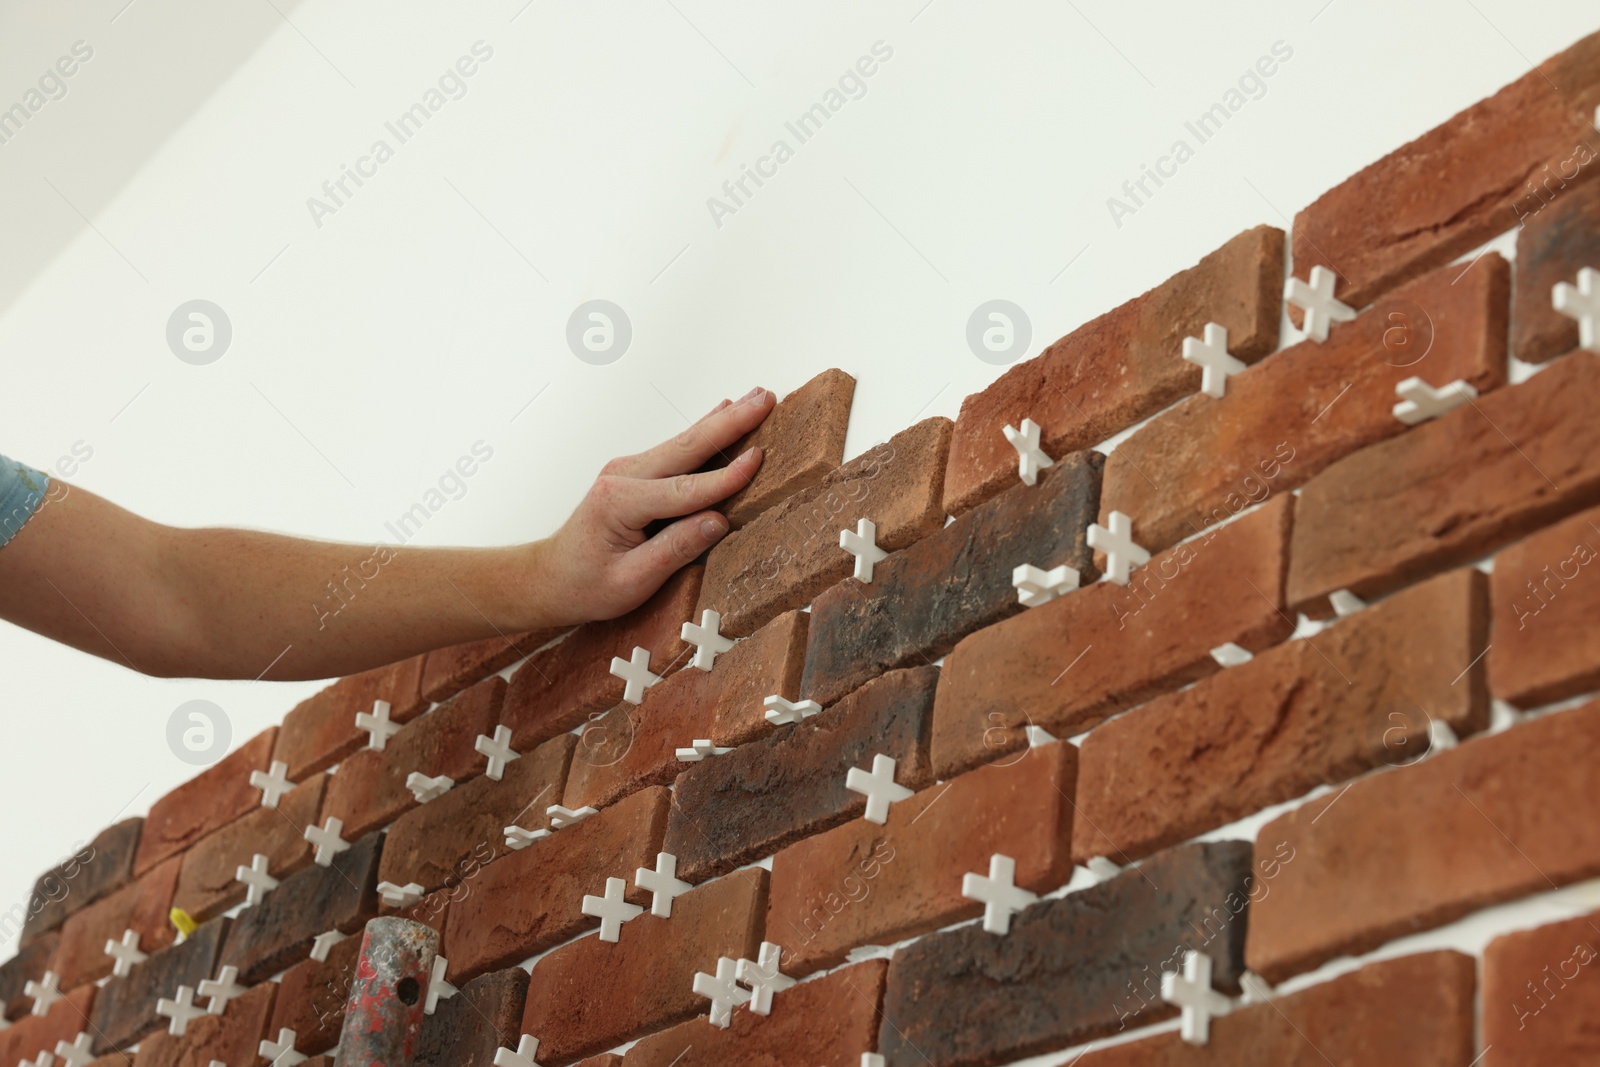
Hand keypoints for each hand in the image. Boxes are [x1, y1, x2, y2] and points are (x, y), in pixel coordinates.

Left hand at [526, 385, 773, 624]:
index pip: (685, 489)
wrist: (552, 577)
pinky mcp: (637, 474)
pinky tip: (723, 412)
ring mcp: (629, 470)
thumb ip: (675, 551)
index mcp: (620, 502)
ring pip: (685, 442)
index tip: (757, 460)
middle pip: (687, 446)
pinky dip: (705, 432)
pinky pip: (678, 450)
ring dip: (723, 420)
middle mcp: (623, 476)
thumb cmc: (585, 583)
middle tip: (764, 401)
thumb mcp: (631, 581)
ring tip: (755, 399)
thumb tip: (717, 522)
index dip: (725, 478)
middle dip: (731, 422)